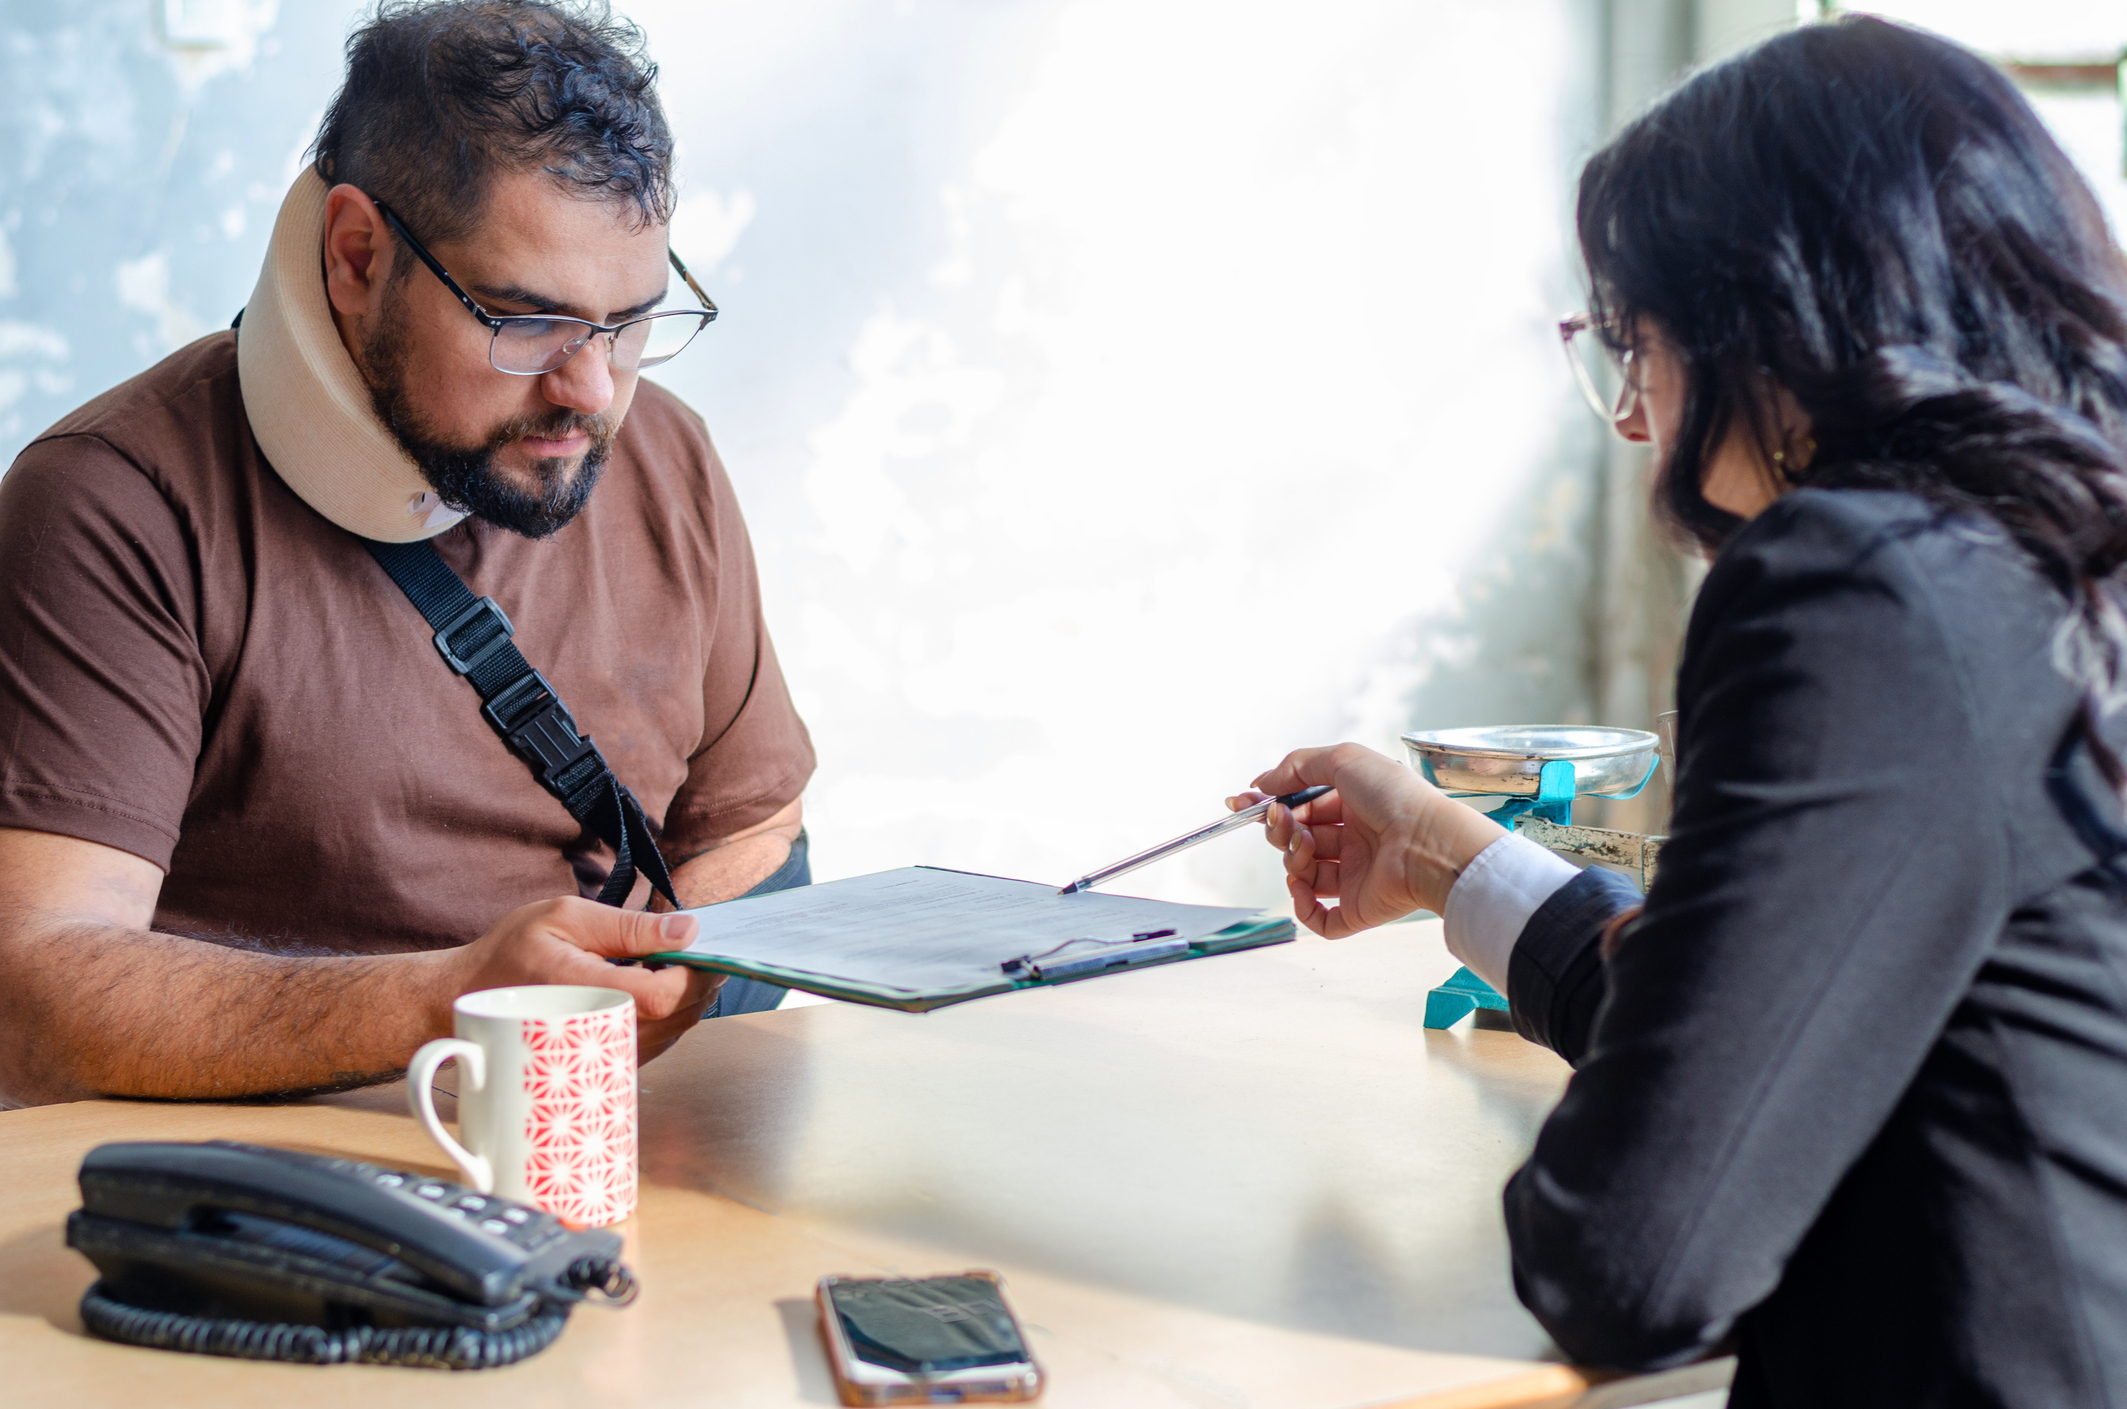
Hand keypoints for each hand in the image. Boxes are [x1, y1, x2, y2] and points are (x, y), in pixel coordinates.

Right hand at [444, 897, 722, 1063]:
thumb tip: (688, 930)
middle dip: (700, 979)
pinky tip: (661, 984)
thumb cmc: (512, 953)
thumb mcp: (566, 918)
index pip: (663, 996)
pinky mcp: (610, 1061)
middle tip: (696, 946)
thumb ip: (629, 926)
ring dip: (690, 996)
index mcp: (583, 990)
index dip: (693, 970)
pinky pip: (661, 1040)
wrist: (467, 1001)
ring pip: (677, 1031)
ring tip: (678, 961)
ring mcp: (605, 1054)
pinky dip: (673, 1013)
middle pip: (680, 1015)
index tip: (696, 942)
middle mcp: (598, 1032)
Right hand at [1229, 743, 1505, 937]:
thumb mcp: (1344, 760)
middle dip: (1280, 829)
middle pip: (1298, 839)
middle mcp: (1354, 841)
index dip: (1272, 805)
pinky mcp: (1358, 909)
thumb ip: (1297, 766)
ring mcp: (1356, 876)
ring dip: (1291, 860)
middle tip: (1282, 820)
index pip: (1302, 807)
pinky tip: (1300, 887)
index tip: (1243, 803)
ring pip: (1304, 874)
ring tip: (1304, 847)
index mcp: (1354, 806)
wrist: (1427, 843)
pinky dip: (1302, 906)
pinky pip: (1319, 918)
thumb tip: (1262, 784)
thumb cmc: (1396, 798)